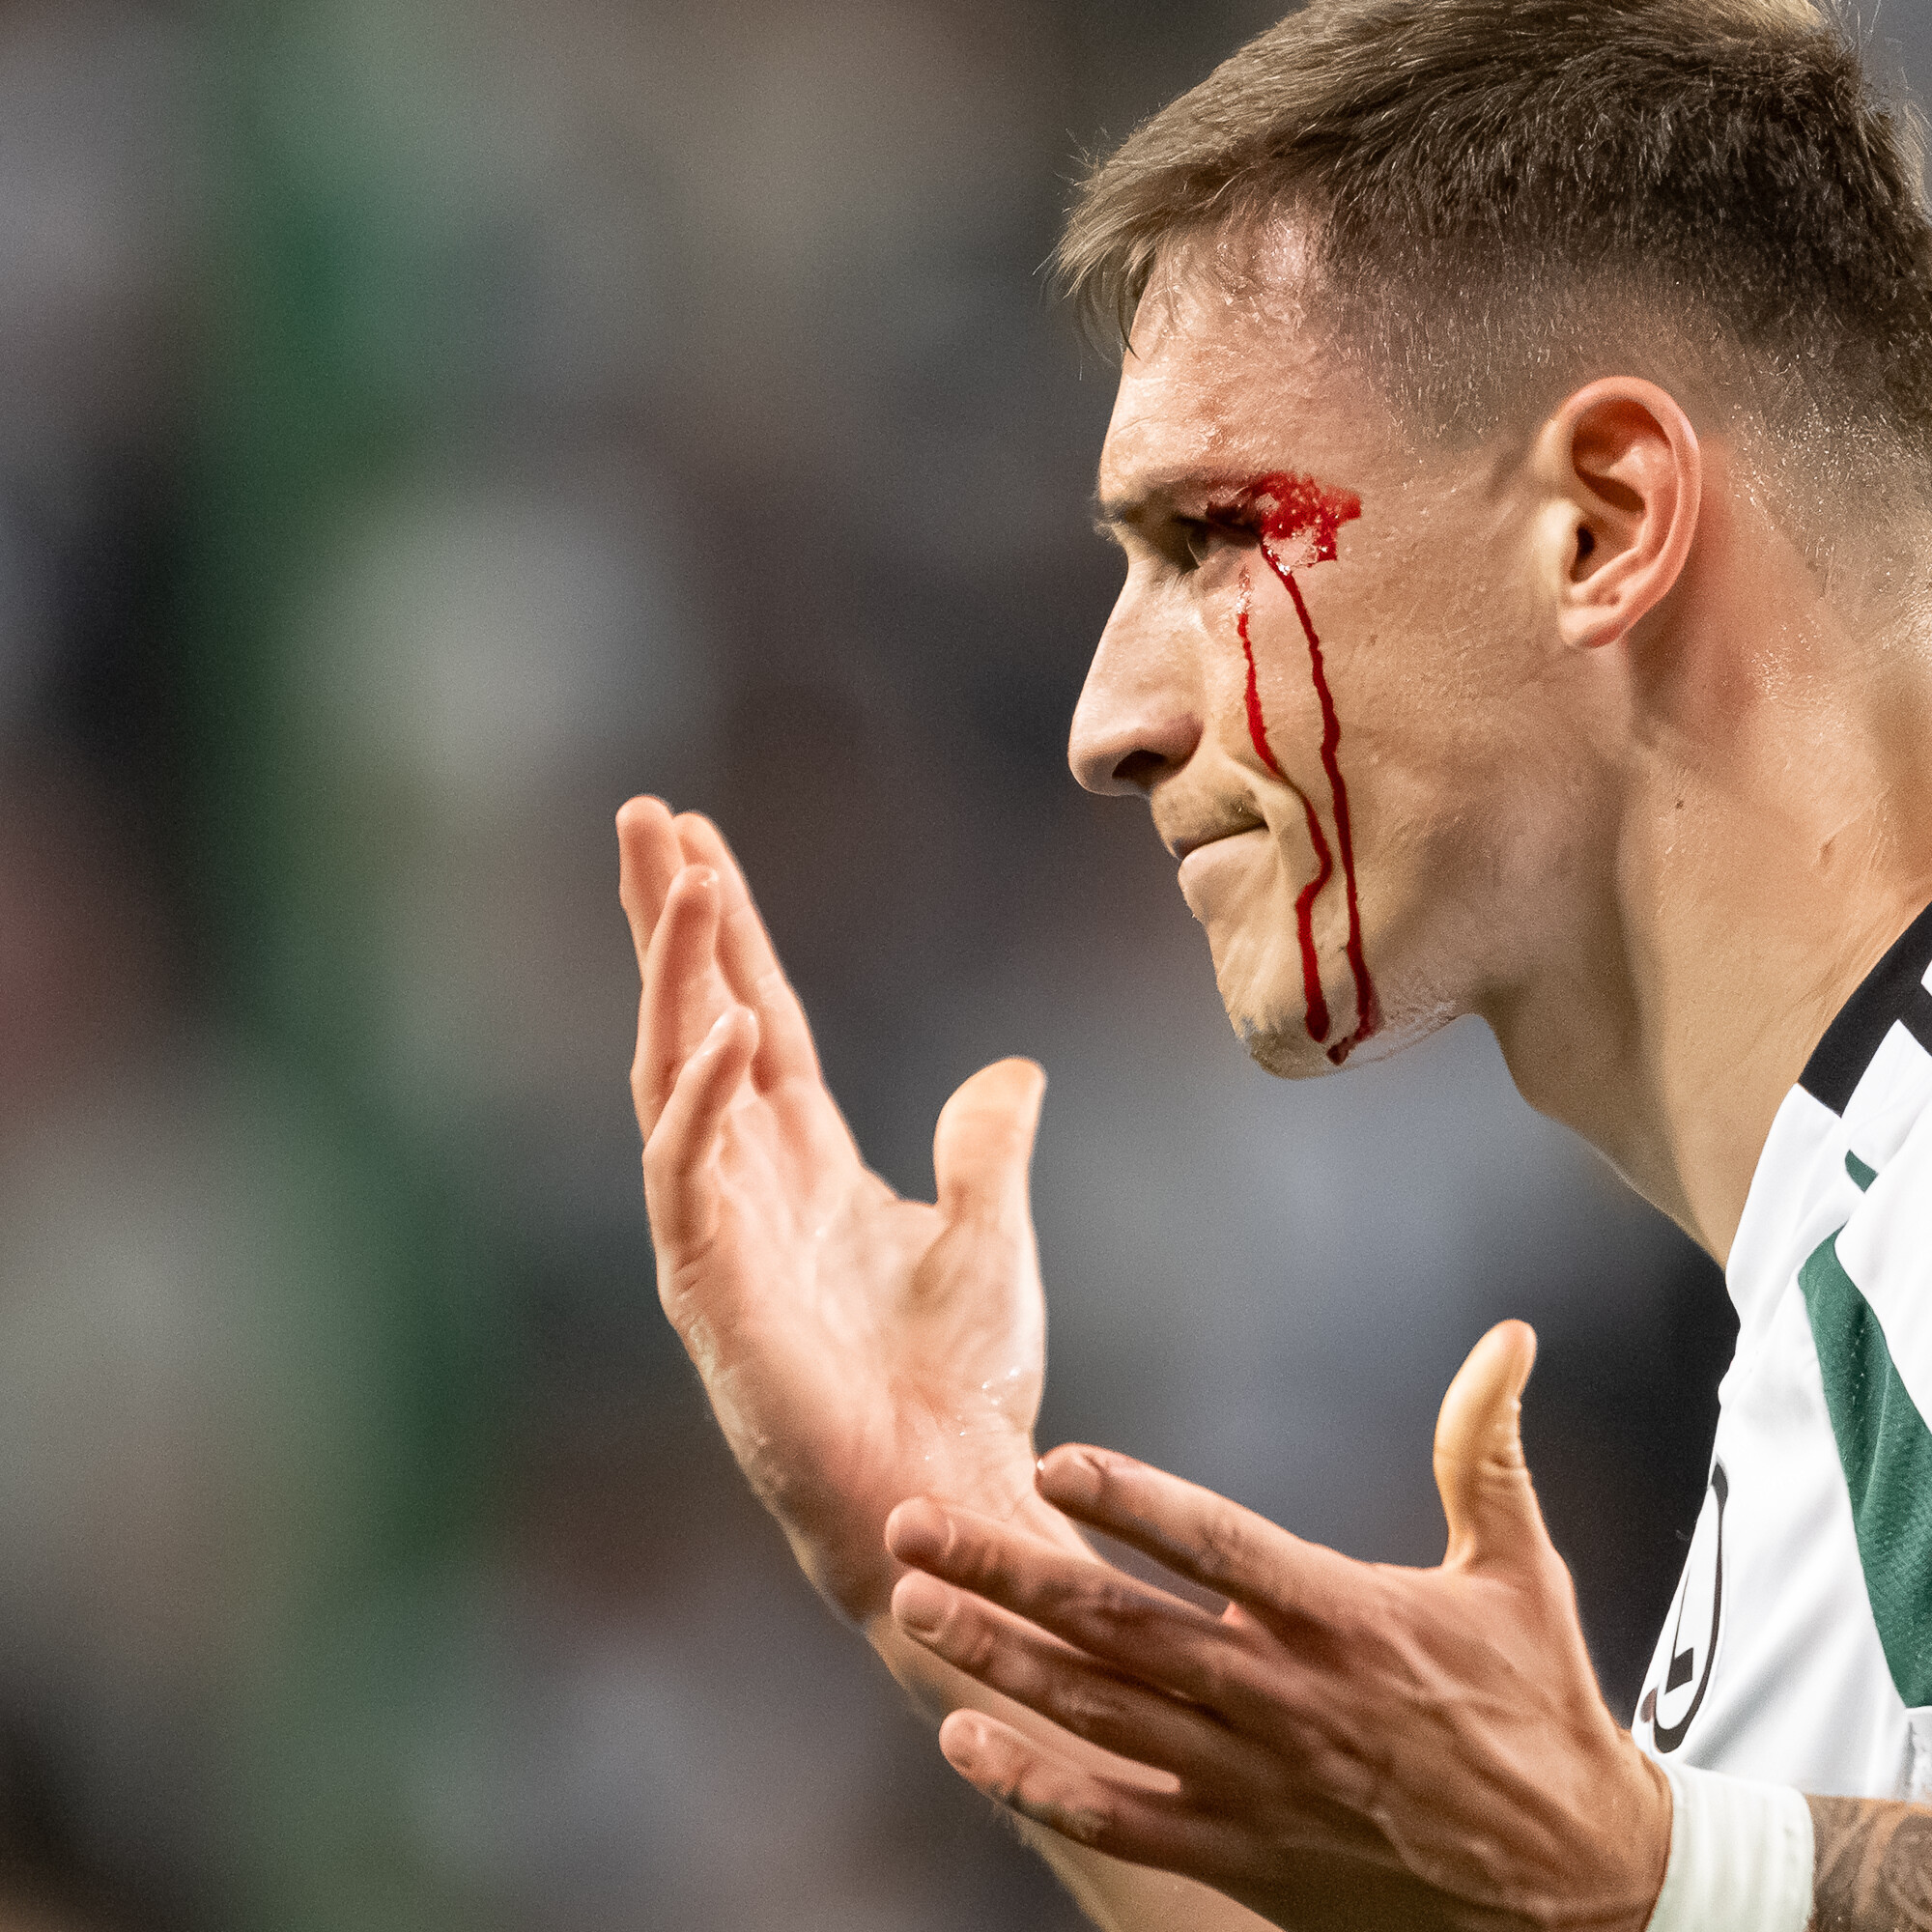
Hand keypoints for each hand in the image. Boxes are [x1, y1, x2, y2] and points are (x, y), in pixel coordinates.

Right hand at [618, 797, 1057, 1620]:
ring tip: (674, 874)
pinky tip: (721, 1023)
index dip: (730, 933)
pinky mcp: (708, 1289)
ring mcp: (718, 1231)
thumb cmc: (964, 1387)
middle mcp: (749, 1182)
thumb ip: (986, 1147)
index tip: (700, 842)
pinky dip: (699, 1097)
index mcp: (807, 1164)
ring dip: (671, 975)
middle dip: (670, 919)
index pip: (756, 1018)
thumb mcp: (989, 1234)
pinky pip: (686, 1172)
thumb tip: (1010, 1068)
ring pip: (673, 1073)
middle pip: (694, 1020)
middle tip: (643, 815)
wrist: (953, 1497)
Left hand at [884, 1321, 1671, 1931]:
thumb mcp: (1519, 1569)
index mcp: (1345, 1618)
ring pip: (1099, 1714)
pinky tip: (964, 1741)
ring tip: (913, 1604)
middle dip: (1006, 1572)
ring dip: (998, 1659)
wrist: (1572, 1890)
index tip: (1054, 1465)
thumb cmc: (1537, 1708)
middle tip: (914, 1525)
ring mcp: (1253, 1783)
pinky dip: (1038, 1784)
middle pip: (1120, 1629)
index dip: (1136, 1505)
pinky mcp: (1241, 1854)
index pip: (1219, 1547)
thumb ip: (1486, 1447)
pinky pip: (1120, 1819)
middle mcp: (1283, 1699)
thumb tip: (1510, 1334)